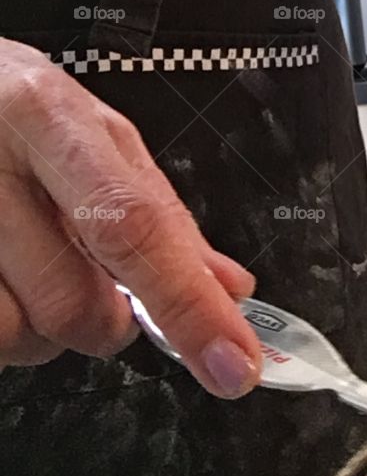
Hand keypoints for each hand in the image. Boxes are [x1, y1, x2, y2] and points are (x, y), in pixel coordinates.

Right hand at [0, 39, 260, 395]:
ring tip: (29, 268)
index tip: (235, 363)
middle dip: (105, 318)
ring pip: (16, 336)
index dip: (189, 305)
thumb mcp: (92, 132)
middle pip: (72, 302)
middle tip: (95, 277)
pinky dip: (5, 327)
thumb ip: (158, 209)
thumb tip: (229, 288)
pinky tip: (4, 280)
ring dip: (39, 329)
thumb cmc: (16, 112)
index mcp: (50, 117)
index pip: (132, 226)